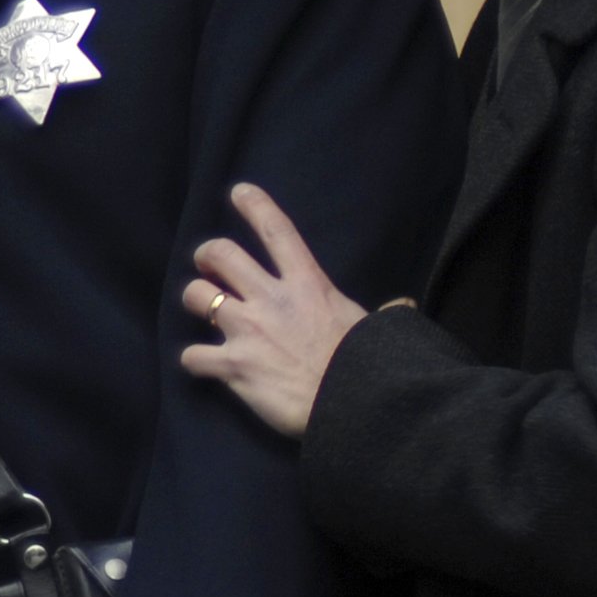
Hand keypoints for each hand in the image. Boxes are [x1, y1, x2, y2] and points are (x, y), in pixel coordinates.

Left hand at [180, 183, 367, 437]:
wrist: (351, 405)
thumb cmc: (365, 364)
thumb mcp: (375, 329)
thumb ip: (385, 313)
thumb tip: (404, 307)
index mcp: (307, 284)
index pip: (276, 230)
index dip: (255, 205)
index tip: (239, 192)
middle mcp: (270, 299)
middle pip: (221, 254)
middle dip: (207, 255)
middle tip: (208, 266)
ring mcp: (247, 330)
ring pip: (196, 296)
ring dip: (194, 300)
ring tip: (201, 309)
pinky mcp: (233, 366)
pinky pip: (192, 355)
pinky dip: (193, 359)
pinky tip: (202, 364)